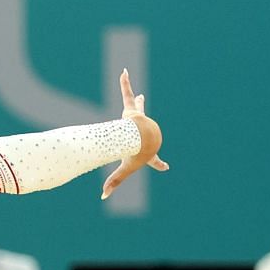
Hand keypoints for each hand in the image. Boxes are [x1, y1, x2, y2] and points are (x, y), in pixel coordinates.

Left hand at [101, 69, 168, 199]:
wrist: (144, 136)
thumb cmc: (138, 153)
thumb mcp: (125, 170)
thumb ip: (114, 183)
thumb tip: (103, 197)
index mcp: (147, 150)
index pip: (154, 160)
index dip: (159, 165)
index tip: (165, 167)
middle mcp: (145, 134)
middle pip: (144, 129)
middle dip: (145, 128)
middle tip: (147, 126)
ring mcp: (139, 122)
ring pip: (137, 110)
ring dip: (137, 104)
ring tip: (137, 95)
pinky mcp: (132, 112)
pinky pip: (127, 94)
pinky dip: (124, 83)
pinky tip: (123, 72)